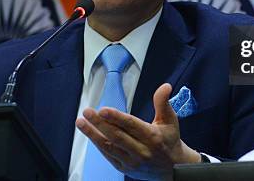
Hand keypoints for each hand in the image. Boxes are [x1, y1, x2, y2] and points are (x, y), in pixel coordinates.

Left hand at [76, 83, 199, 180]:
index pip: (131, 125)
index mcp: (152, 137)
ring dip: (93, 134)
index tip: (103, 110)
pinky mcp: (124, 168)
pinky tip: (89, 133)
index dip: (116, 117)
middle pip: (116, 136)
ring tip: (81, 122)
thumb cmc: (169, 141)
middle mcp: (141, 150)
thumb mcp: (170, 120)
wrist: (173, 168)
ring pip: (109, 146)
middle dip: (99, 123)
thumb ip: (163, 102)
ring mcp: (132, 161)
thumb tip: (165, 86)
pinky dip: (98, 144)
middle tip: (87, 112)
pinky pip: (108, 155)